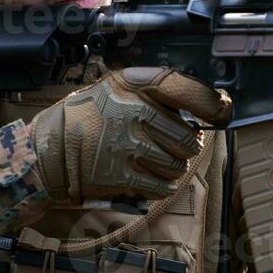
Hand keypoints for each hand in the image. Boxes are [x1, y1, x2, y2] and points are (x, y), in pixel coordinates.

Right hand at [28, 67, 230, 203]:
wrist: (49, 150)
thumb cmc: (88, 117)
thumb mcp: (116, 88)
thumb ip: (154, 92)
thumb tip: (205, 106)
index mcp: (134, 85)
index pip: (187, 90)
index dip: (212, 104)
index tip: (223, 112)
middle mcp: (134, 113)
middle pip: (188, 138)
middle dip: (183, 146)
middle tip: (168, 145)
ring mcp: (129, 146)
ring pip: (178, 165)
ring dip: (172, 167)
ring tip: (153, 161)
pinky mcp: (123, 176)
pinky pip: (162, 186)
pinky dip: (160, 185)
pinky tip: (146, 176)